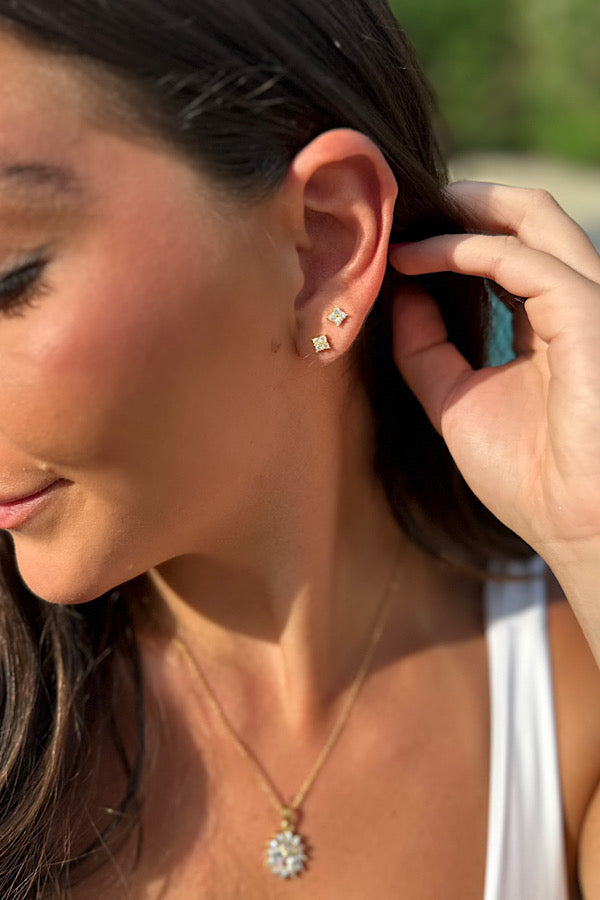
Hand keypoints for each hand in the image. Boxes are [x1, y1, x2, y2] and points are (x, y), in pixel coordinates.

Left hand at [388, 181, 599, 569]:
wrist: (568, 524)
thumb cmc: (525, 474)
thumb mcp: (455, 398)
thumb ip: (426, 346)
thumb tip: (398, 292)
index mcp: (551, 323)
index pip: (511, 252)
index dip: (457, 235)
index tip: (400, 238)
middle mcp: (574, 304)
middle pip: (531, 218)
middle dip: (468, 201)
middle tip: (408, 204)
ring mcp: (586, 305)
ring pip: (535, 219)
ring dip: (466, 208)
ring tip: (408, 216)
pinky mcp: (586, 315)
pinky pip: (522, 260)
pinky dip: (464, 249)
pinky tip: (416, 259)